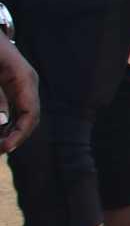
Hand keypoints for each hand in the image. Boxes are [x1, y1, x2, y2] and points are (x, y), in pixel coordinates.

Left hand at [0, 35, 37, 155]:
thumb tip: (3, 122)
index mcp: (24, 78)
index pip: (31, 112)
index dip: (20, 133)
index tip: (5, 147)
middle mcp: (27, 83)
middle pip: (30, 118)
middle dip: (15, 136)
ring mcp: (21, 85)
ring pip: (23, 116)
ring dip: (11, 132)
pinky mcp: (12, 87)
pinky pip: (15, 109)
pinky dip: (7, 123)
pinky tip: (0, 132)